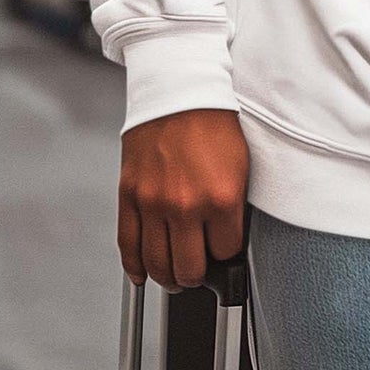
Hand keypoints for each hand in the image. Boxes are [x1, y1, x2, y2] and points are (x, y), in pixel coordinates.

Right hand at [118, 108, 249, 291]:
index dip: (226, 256)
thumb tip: (227, 243)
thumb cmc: (212, 124)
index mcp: (221, 198)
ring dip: (167, 277)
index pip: (225, 254)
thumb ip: (233, 209)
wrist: (179, 91)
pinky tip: (143, 274)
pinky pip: (128, 246)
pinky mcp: (129, 196)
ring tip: (174, 274)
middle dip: (196, 276)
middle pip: (189, 270)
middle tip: (198, 271)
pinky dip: (135, 267)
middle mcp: (186, 205)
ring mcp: (153, 203)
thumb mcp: (241, 167)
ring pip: (157, 265)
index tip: (222, 252)